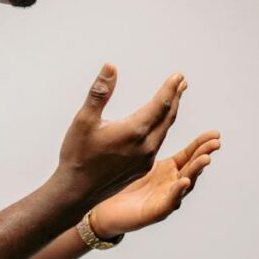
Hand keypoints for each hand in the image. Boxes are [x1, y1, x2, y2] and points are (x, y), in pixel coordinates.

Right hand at [56, 64, 186, 209]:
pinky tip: (158, 125)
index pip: (160, 104)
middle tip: (181, 82)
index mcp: (134, 131)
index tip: (178, 75)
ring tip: (174, 99)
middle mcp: (145, 146)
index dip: (170, 88)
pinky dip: (162, 129)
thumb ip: (100, 92)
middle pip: (167, 117)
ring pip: (164, 131)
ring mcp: (146, 160)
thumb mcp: (84, 120)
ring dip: (170, 113)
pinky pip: (157, 144)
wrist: (76, 191)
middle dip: (175, 98)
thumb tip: (111, 67)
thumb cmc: (77, 155)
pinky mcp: (142, 168)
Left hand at [92, 130, 221, 236]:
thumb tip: (148, 111)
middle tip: (216, 143)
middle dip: (204, 154)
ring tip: (205, 159)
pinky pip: (169, 202)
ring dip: (196, 171)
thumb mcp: (134, 157)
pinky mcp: (155, 212)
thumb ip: (143, 138)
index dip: (202, 144)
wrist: (105, 210)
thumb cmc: (119, 184)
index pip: (189, 155)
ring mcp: (165, 199)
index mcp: (168, 170)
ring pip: (185, 185)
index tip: (215, 134)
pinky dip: (178, 192)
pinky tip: (183, 181)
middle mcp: (171, 184)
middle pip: (192, 168)